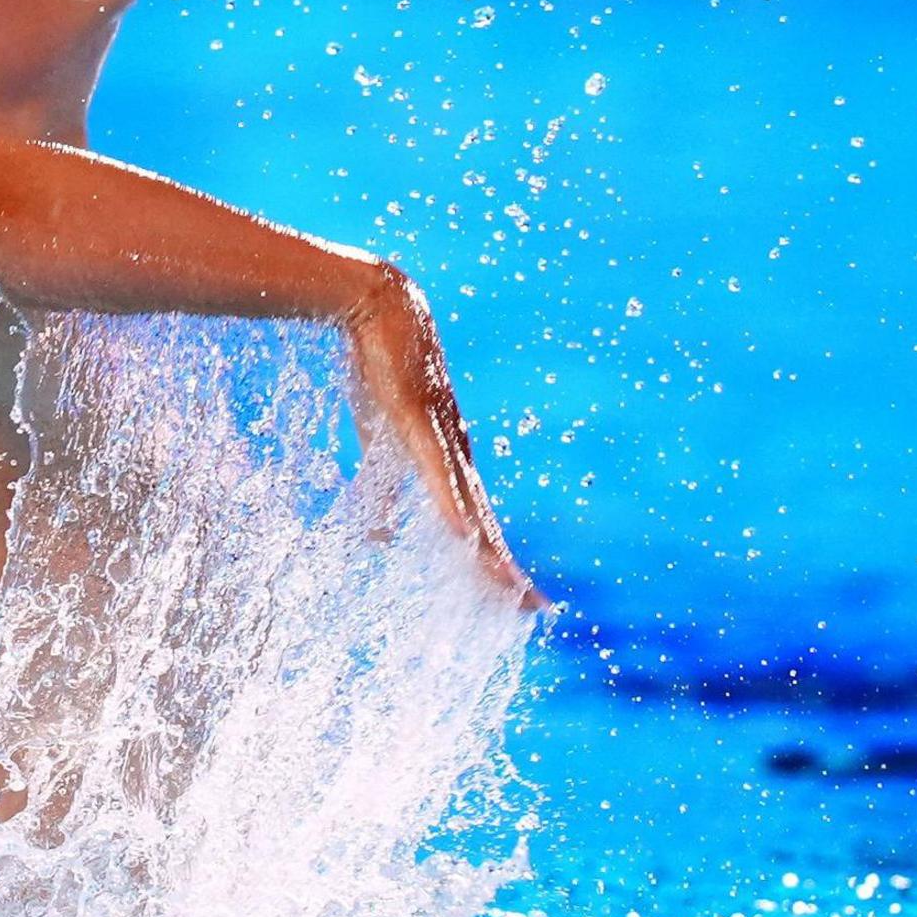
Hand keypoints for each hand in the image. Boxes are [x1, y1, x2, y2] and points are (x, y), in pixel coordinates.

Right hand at [344, 266, 549, 612]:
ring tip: (508, 587)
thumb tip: (380, 541)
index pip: (481, 525)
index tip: (520, 599)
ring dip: (488, 549)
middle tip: (537, 610)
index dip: (499, 562)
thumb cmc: (383, 373)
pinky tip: (461, 534)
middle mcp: (458, 455)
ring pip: (470, 505)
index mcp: (451, 463)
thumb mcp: (382, 446)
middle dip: (509, 569)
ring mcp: (442, 439)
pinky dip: (449, 505)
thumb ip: (384, 492)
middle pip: (488, 524)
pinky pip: (436, 472)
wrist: (379, 307)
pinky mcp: (417, 421)